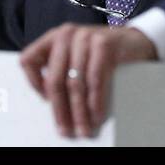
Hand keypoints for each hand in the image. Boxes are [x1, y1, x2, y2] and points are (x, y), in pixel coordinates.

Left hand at [20, 23, 156, 137]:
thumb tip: (51, 103)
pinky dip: (95, 101)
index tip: (45, 100)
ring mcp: (85, 37)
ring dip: (80, 111)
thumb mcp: (76, 55)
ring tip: (84, 127)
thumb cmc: (103, 52)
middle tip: (66, 129)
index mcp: (54, 37)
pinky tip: (96, 114)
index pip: (28, 60)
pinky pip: (95, 79)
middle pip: (55, 79)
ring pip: (76, 83)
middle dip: (60, 109)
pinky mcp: (104, 44)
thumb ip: (61, 69)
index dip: (33, 83)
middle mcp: (66, 34)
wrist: (136, 40)